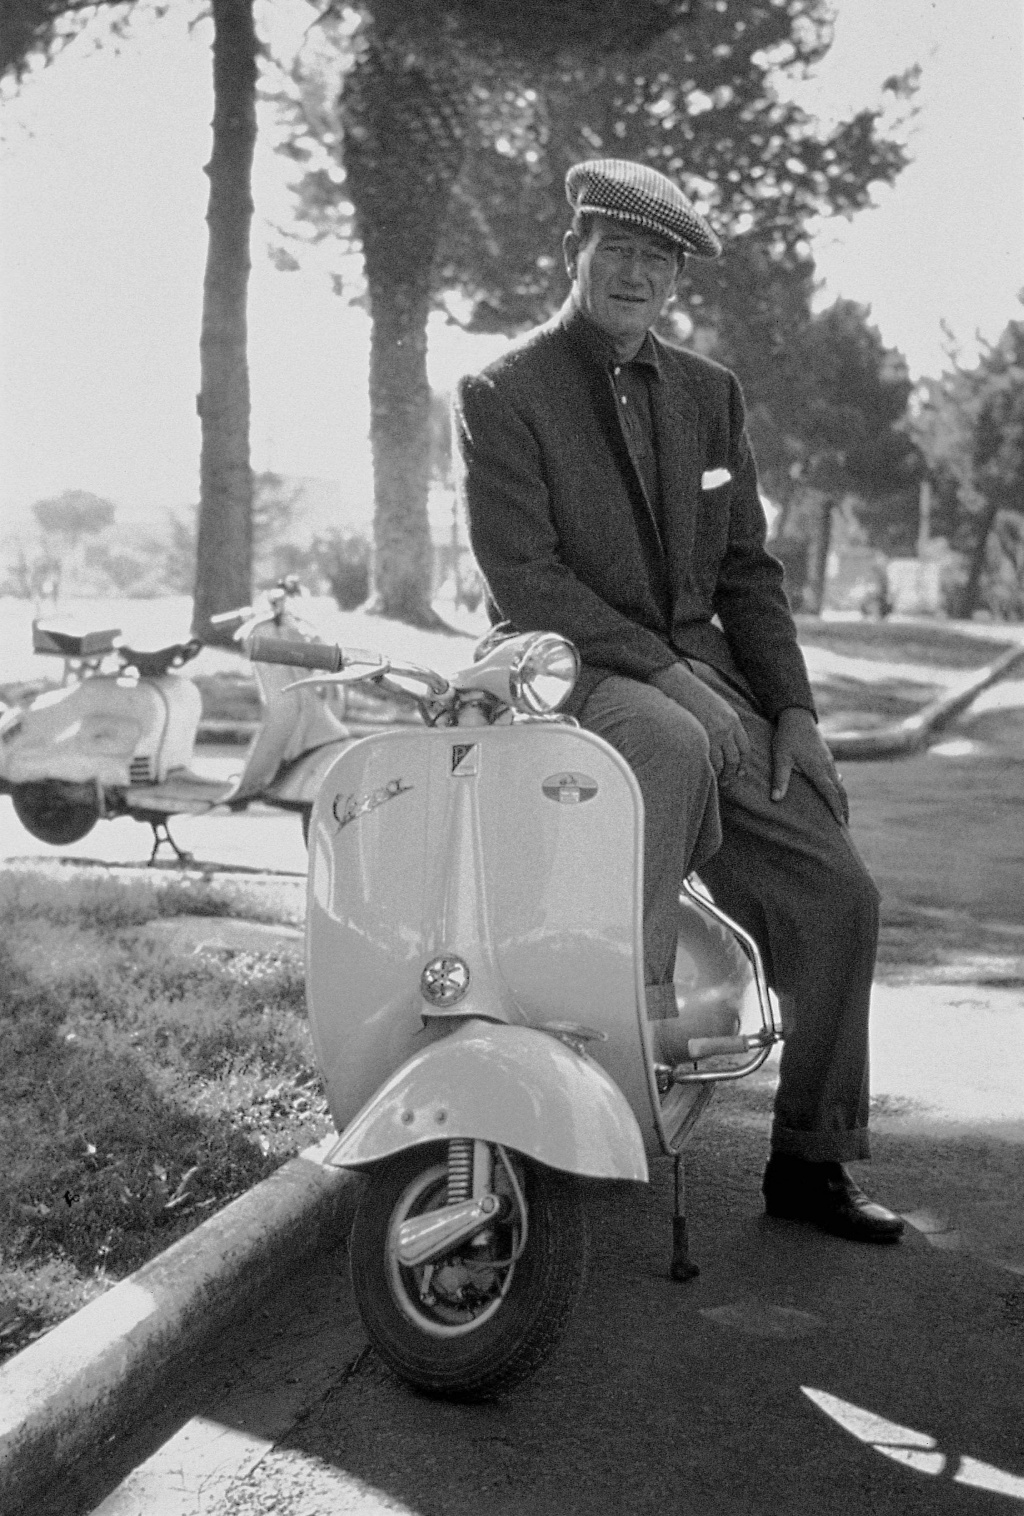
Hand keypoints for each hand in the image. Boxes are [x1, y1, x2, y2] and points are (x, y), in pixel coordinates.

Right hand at [651, 662, 750, 784]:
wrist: (678, 684)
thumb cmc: (693, 694)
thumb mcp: (717, 706)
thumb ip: (725, 722)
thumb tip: (724, 740)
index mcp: (733, 720)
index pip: (744, 748)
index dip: (743, 763)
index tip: (740, 772)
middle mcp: (727, 729)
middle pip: (735, 759)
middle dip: (733, 773)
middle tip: (728, 782)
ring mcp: (713, 734)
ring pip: (723, 764)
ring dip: (721, 776)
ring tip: (715, 782)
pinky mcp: (700, 738)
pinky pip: (708, 762)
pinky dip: (709, 771)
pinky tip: (705, 775)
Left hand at [771, 706, 847, 822]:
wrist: (797, 716)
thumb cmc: (787, 737)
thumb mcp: (780, 757)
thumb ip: (779, 778)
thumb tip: (775, 799)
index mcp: (818, 769)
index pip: (830, 793)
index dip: (836, 809)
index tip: (841, 824)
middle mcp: (827, 766)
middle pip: (840, 792)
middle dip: (844, 809)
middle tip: (845, 826)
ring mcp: (829, 761)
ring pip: (839, 784)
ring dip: (841, 800)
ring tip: (841, 814)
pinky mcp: (827, 757)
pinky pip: (835, 776)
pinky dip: (837, 789)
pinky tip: (835, 793)